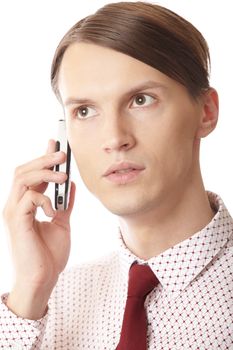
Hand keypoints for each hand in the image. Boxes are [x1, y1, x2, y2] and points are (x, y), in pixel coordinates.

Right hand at [2, 139, 75, 318]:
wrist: (43, 279)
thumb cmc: (49, 254)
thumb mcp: (62, 222)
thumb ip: (64, 203)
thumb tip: (71, 185)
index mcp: (26, 204)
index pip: (32, 174)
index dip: (42, 158)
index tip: (55, 144)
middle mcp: (16, 205)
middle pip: (23, 171)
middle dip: (43, 159)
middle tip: (61, 153)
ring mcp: (13, 211)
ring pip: (23, 179)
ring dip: (44, 173)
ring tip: (63, 174)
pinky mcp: (16, 220)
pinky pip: (29, 198)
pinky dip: (44, 199)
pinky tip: (53, 211)